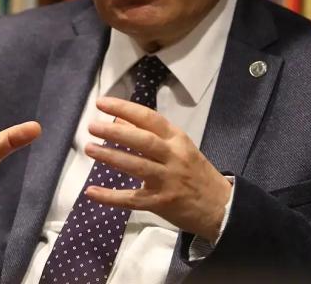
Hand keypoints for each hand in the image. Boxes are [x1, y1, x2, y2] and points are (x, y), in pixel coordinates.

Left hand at [84, 96, 230, 242]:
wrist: (221, 207)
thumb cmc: (196, 172)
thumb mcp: (178, 147)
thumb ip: (150, 134)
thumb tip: (118, 119)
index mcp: (178, 139)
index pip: (150, 118)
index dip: (125, 109)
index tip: (103, 103)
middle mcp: (173, 157)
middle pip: (143, 141)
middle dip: (115, 132)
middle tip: (93, 126)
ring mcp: (167, 181)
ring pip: (136, 166)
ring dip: (111, 156)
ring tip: (90, 148)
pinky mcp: (160, 203)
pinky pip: (131, 199)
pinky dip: (110, 196)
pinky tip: (91, 191)